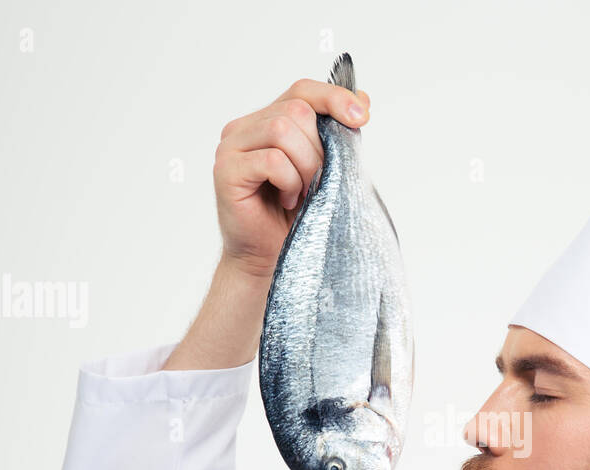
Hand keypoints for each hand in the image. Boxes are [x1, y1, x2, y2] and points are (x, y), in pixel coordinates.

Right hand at [213, 78, 370, 280]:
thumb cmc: (297, 217)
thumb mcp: (327, 170)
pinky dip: (289, 181)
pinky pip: (271, 159)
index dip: (333, 98)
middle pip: (296, 109)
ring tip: (303, 194)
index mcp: (267, 121)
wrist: (270, 259)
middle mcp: (245, 128)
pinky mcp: (226, 170)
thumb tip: (363, 98)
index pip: (302, 90)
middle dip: (320, 147)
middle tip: (320, 181)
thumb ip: (338, 135)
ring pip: (282, 129)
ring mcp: (231, 147)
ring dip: (306, 166)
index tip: (361, 118)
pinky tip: (289, 200)